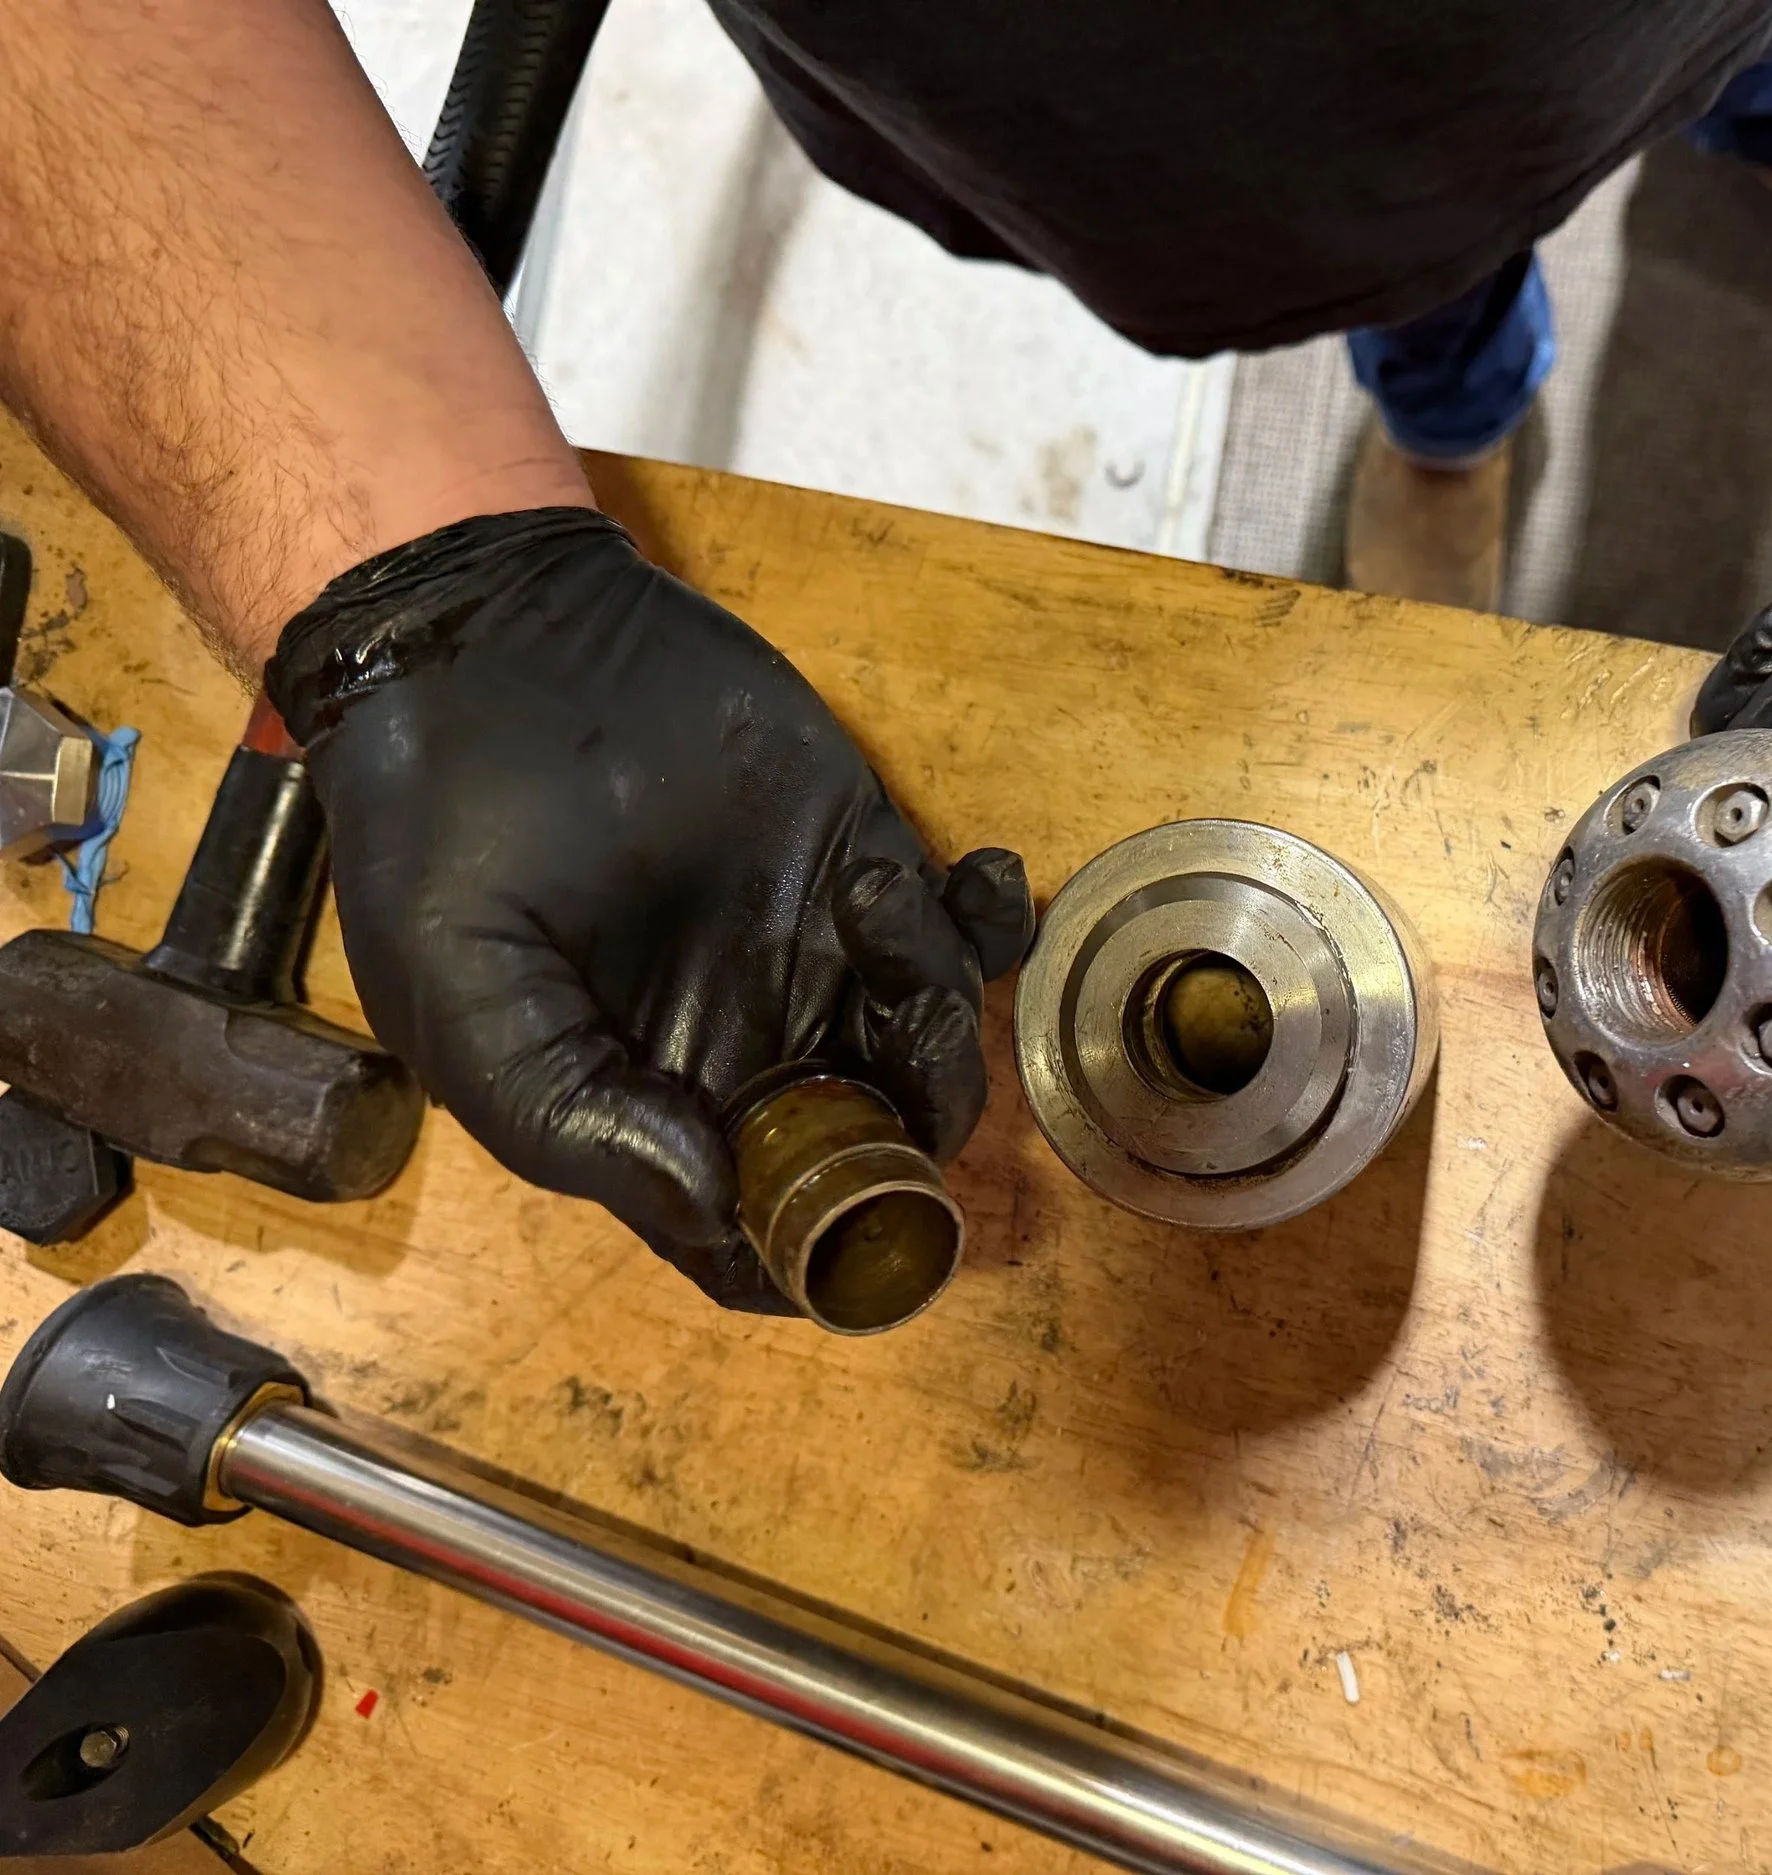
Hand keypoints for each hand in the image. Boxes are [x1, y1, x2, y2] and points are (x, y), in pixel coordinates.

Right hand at [266, 509, 1031, 1309]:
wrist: (484, 646)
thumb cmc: (445, 842)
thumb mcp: (461, 1004)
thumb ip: (574, 1118)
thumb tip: (710, 1200)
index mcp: (653, 1112)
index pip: (758, 1238)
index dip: (814, 1254)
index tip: (849, 1214)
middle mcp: (748, 1051)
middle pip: (875, 1151)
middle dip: (913, 1127)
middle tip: (891, 1035)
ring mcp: (814, 958)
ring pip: (928, 1050)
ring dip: (944, 1015)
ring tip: (877, 904)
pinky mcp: (860, 858)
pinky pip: (959, 931)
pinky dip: (988, 924)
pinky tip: (973, 877)